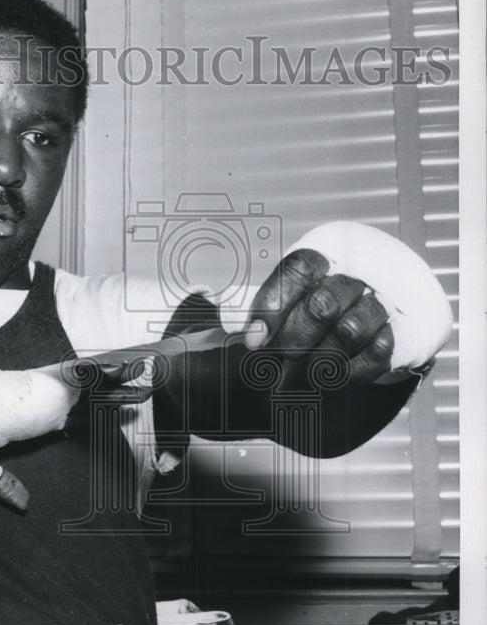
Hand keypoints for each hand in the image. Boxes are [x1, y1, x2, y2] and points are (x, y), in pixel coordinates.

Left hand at [245, 248, 393, 385]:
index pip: (298, 270)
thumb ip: (263, 304)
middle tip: (285, 354)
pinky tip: (341, 368)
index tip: (255, 339)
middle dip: (296, 338)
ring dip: (323, 357)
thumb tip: (225, 320)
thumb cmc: (325, 299)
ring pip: (349, 331)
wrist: (387, 305)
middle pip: (322, 305)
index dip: (273, 305)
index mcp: (324, 255)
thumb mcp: (293, 292)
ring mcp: (380, 300)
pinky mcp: (399, 330)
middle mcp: (354, 273)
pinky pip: (376, 353)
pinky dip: (353, 368)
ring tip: (312, 364)